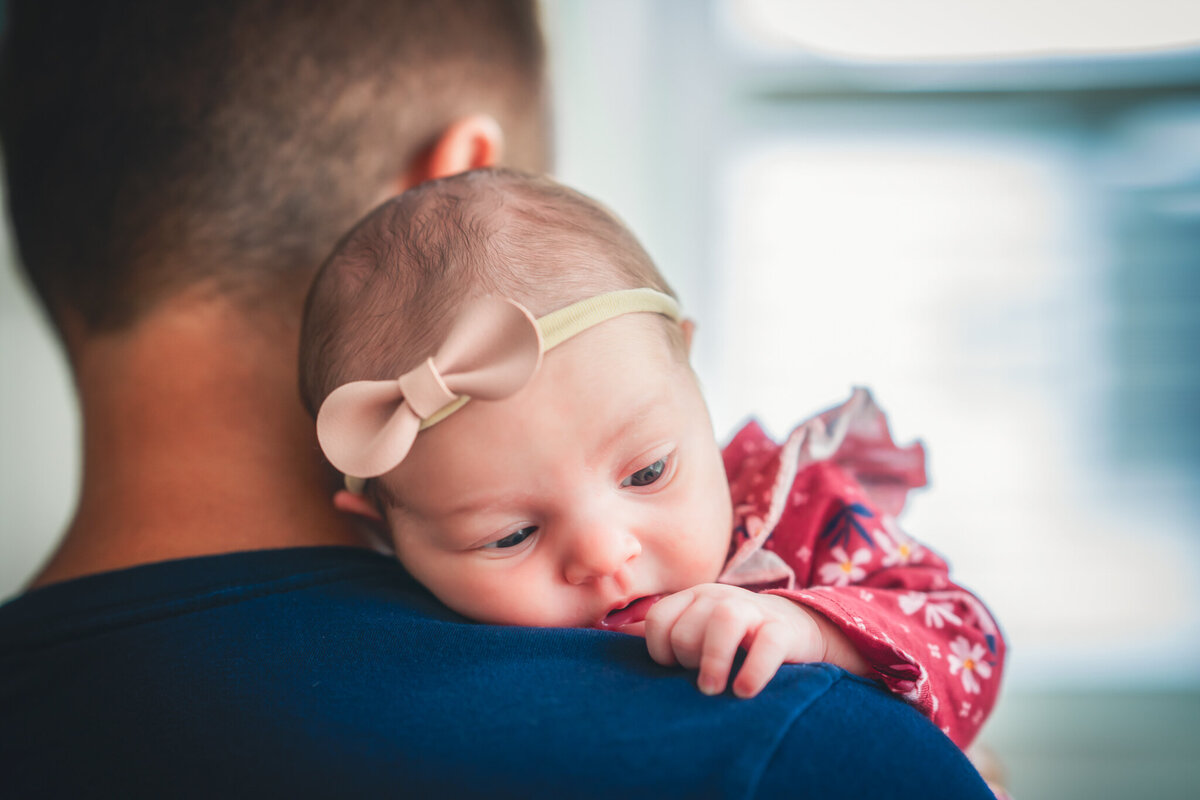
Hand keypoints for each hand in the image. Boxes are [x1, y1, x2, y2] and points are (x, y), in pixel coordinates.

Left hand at [641, 584, 868, 697]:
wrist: (798, 629)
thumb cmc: (736, 639)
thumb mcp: (698, 629)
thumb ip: (664, 634)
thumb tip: (610, 636)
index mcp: (694, 597)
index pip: (658, 619)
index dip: (659, 650)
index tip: (674, 669)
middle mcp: (720, 597)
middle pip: (687, 628)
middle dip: (688, 659)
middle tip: (702, 679)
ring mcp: (754, 610)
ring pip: (723, 621)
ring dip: (713, 660)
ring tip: (713, 689)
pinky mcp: (784, 628)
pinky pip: (767, 643)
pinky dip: (754, 669)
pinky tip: (744, 691)